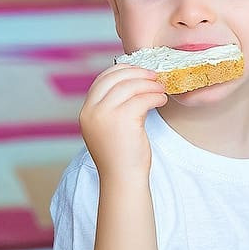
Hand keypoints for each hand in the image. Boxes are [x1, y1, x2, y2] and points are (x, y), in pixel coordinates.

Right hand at [79, 64, 166, 179]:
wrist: (123, 179)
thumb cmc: (121, 155)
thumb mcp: (108, 127)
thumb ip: (111, 107)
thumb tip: (131, 83)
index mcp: (86, 111)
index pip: (102, 79)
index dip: (122, 71)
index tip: (139, 72)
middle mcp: (92, 111)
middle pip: (115, 78)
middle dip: (137, 73)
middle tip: (154, 77)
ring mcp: (105, 114)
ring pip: (130, 86)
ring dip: (149, 84)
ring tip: (161, 89)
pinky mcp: (122, 119)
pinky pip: (142, 98)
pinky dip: (155, 96)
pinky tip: (162, 100)